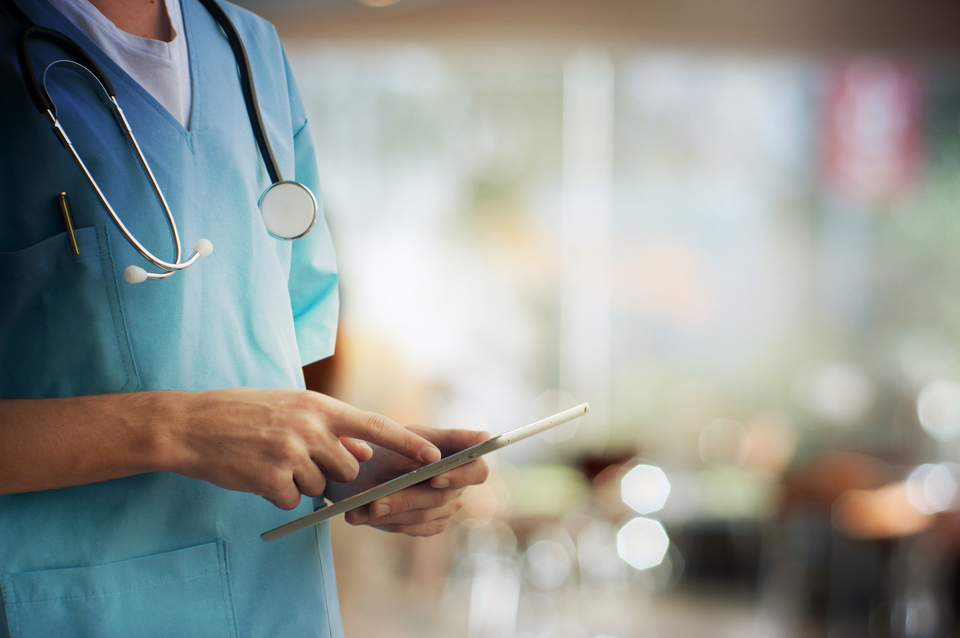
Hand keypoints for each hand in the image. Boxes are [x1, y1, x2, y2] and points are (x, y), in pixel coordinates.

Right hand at [166, 388, 441, 509]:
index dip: (407, 443)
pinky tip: (256, 474)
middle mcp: (310, 427)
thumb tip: (363, 452)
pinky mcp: (271, 478)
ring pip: (318, 486)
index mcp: (318, 405)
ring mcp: (291, 453)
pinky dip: (277, 495)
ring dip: (299, 482)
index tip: (433, 455)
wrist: (191, 425)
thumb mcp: (289, 407)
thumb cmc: (242, 413)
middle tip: (299, 459)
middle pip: (348, 467)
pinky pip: (291, 499)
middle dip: (331, 472)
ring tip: (269, 460)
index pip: (375, 425)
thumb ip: (328, 427)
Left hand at [327, 426, 489, 536]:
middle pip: (440, 498)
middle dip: (406, 498)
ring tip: (360, 509)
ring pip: (422, 516)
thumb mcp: (414, 435)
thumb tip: (485, 437)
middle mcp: (458, 486)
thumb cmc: (393, 445)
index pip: (477, 470)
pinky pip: (411, 528)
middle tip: (376, 502)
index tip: (435, 478)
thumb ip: (449, 437)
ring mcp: (445, 508)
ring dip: (389, 512)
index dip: (459, 476)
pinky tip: (360, 516)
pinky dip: (385, 521)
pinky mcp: (429, 525)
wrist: (364, 470)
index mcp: (461, 460)